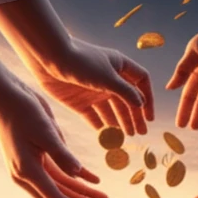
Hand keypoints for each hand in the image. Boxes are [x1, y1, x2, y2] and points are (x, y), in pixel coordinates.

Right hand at [0, 78, 114, 197]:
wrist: (4, 95)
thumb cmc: (22, 111)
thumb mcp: (45, 130)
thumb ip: (62, 154)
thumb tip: (79, 175)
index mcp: (28, 172)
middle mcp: (29, 176)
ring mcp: (33, 168)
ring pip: (64, 189)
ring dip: (86, 196)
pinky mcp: (39, 158)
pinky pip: (62, 174)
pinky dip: (80, 179)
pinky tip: (97, 182)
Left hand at [27, 38, 153, 135]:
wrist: (49, 59)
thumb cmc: (81, 62)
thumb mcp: (107, 77)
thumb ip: (125, 92)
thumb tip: (141, 104)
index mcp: (119, 66)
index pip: (140, 82)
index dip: (147, 99)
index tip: (148, 117)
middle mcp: (108, 79)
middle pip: (126, 100)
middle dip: (134, 116)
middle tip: (139, 134)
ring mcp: (94, 91)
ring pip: (111, 110)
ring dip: (119, 123)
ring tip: (126, 137)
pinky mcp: (79, 101)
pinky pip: (93, 117)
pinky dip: (100, 127)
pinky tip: (107, 138)